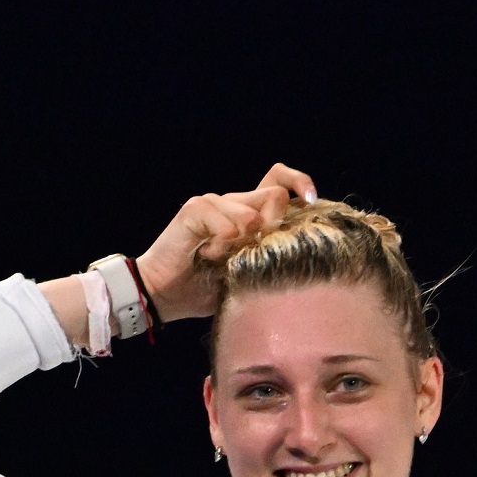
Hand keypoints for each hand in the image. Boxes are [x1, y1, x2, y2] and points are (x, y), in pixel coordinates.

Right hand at [135, 163, 317, 321]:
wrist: (164, 294)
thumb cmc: (207, 288)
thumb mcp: (248, 273)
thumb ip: (270, 253)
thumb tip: (300, 243)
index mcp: (249, 214)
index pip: (280, 181)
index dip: (300, 183)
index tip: (312, 200)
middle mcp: (233, 203)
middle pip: (275, 195)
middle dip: (274, 227)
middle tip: (252, 252)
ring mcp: (214, 203)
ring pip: (251, 213)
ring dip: (242, 244)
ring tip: (221, 261)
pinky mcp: (195, 209)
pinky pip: (226, 225)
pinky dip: (221, 246)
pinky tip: (208, 256)